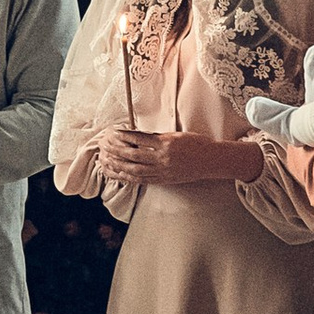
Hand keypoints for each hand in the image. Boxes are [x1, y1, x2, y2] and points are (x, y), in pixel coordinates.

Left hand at [99, 128, 258, 187]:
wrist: (211, 160)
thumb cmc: (196, 144)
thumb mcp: (176, 135)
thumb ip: (157, 137)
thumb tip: (136, 136)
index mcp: (165, 143)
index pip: (138, 139)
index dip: (123, 136)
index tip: (111, 132)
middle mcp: (162, 158)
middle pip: (132, 155)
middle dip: (114, 151)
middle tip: (102, 147)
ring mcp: (162, 171)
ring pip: (133, 169)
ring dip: (116, 165)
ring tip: (103, 161)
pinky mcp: (163, 180)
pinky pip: (141, 180)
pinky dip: (127, 177)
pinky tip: (116, 174)